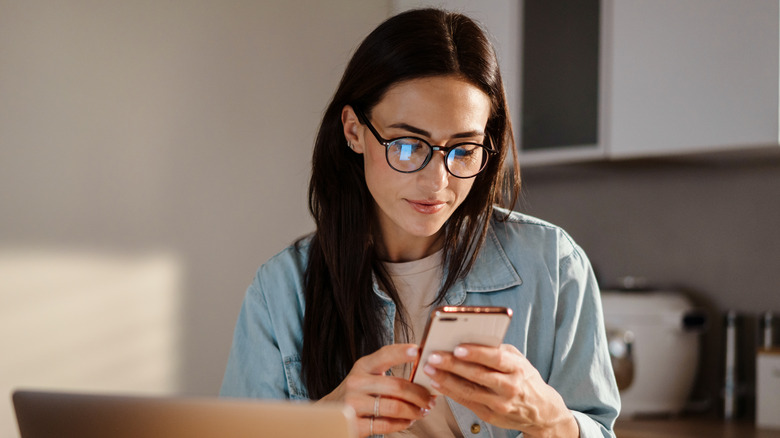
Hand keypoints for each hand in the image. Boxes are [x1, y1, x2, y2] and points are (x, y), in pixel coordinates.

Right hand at [318, 343, 435, 436]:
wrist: (329, 413)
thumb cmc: (357, 393)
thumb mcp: (367, 376)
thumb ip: (388, 373)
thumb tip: (423, 374)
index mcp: (362, 366)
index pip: (385, 354)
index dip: (402, 352)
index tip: (419, 352)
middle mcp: (356, 383)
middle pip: (397, 386)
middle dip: (419, 394)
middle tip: (430, 399)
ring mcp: (353, 404)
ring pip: (394, 407)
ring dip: (414, 411)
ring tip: (422, 411)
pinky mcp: (354, 425)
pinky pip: (386, 425)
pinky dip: (402, 424)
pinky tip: (408, 421)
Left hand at [421, 344, 577, 437]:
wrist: (541, 411)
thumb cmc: (524, 378)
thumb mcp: (518, 359)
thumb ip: (497, 350)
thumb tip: (469, 337)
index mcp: (518, 368)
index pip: (496, 358)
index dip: (476, 353)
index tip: (457, 347)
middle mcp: (510, 387)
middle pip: (478, 375)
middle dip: (452, 365)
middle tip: (433, 356)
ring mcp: (500, 404)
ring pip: (469, 391)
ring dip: (446, 379)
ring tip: (429, 369)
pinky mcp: (490, 416)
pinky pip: (466, 402)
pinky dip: (449, 392)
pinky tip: (436, 383)